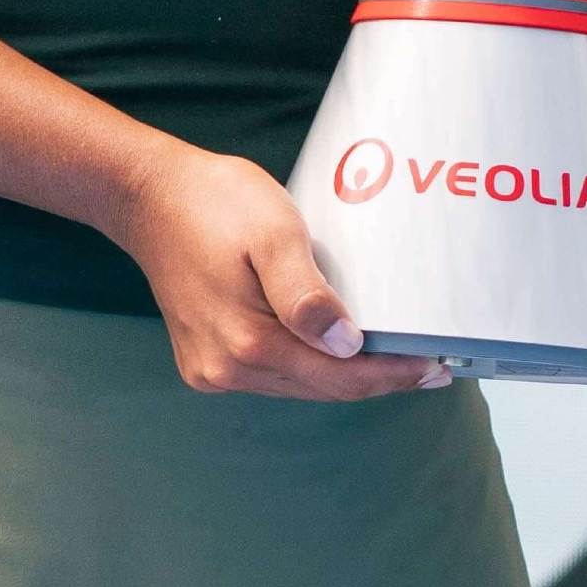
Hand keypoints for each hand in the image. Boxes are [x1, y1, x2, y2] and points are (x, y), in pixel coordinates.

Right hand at [111, 142, 450, 399]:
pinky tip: (338, 351)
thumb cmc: (215, 204)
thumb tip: (346, 344)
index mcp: (246, 342)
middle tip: (430, 369)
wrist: (150, 198)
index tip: (436, 369)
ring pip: (299, 385)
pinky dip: (311, 367)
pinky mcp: (206, 361)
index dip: (392, 375)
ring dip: (345, 376)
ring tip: (394, 361)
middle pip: (322, 388)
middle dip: (377, 379)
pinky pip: (275, 374)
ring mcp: (213, 370)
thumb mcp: (274, 232)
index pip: (339, 377)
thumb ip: (308, 294)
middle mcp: (227, 368)